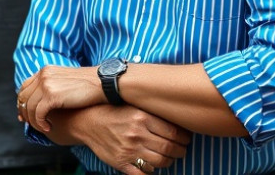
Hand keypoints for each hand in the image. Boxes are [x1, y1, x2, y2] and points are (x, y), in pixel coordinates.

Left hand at [17, 65, 104, 131]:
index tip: (26, 114)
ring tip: (42, 127)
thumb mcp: (66, 80)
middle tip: (31, 124)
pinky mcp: (51, 96)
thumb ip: (53, 86)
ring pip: (29, 107)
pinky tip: (48, 128)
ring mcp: (46, 84)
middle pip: (23, 97)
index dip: (23, 102)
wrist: (103, 83)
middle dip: (24, 112)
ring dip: (33, 120)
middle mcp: (43, 75)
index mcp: (46, 71)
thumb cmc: (89, 85)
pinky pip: (38, 113)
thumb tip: (44, 99)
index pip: (24, 86)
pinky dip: (40, 123)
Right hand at [52, 105, 191, 173]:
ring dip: (169, 162)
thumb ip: (152, 112)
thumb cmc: (113, 111)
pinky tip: (153, 166)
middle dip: (180, 151)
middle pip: (169, 148)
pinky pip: (143, 174)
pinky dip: (152, 172)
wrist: (87, 121)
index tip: (187, 139)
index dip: (185, 138)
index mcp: (141, 117)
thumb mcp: (133, 105)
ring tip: (170, 157)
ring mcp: (128, 150)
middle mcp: (136, 134)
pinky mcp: (120, 162)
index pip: (173, 132)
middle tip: (182, 150)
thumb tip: (177, 119)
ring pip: (160, 162)